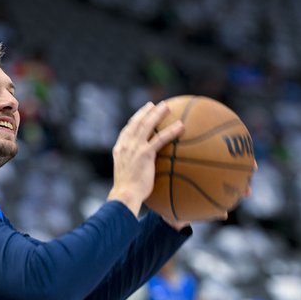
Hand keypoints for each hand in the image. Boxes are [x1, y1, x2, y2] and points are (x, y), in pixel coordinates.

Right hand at [107, 101, 184, 215]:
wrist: (125, 194)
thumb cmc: (127, 191)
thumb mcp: (125, 174)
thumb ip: (132, 166)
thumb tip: (143, 169)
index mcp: (119, 149)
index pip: (127, 129)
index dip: (135, 119)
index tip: (142, 113)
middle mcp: (126, 145)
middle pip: (137, 123)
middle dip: (146, 111)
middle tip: (155, 105)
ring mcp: (135, 148)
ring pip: (147, 125)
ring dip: (157, 114)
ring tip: (167, 107)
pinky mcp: (145, 153)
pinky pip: (160, 138)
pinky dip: (171, 131)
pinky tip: (181, 126)